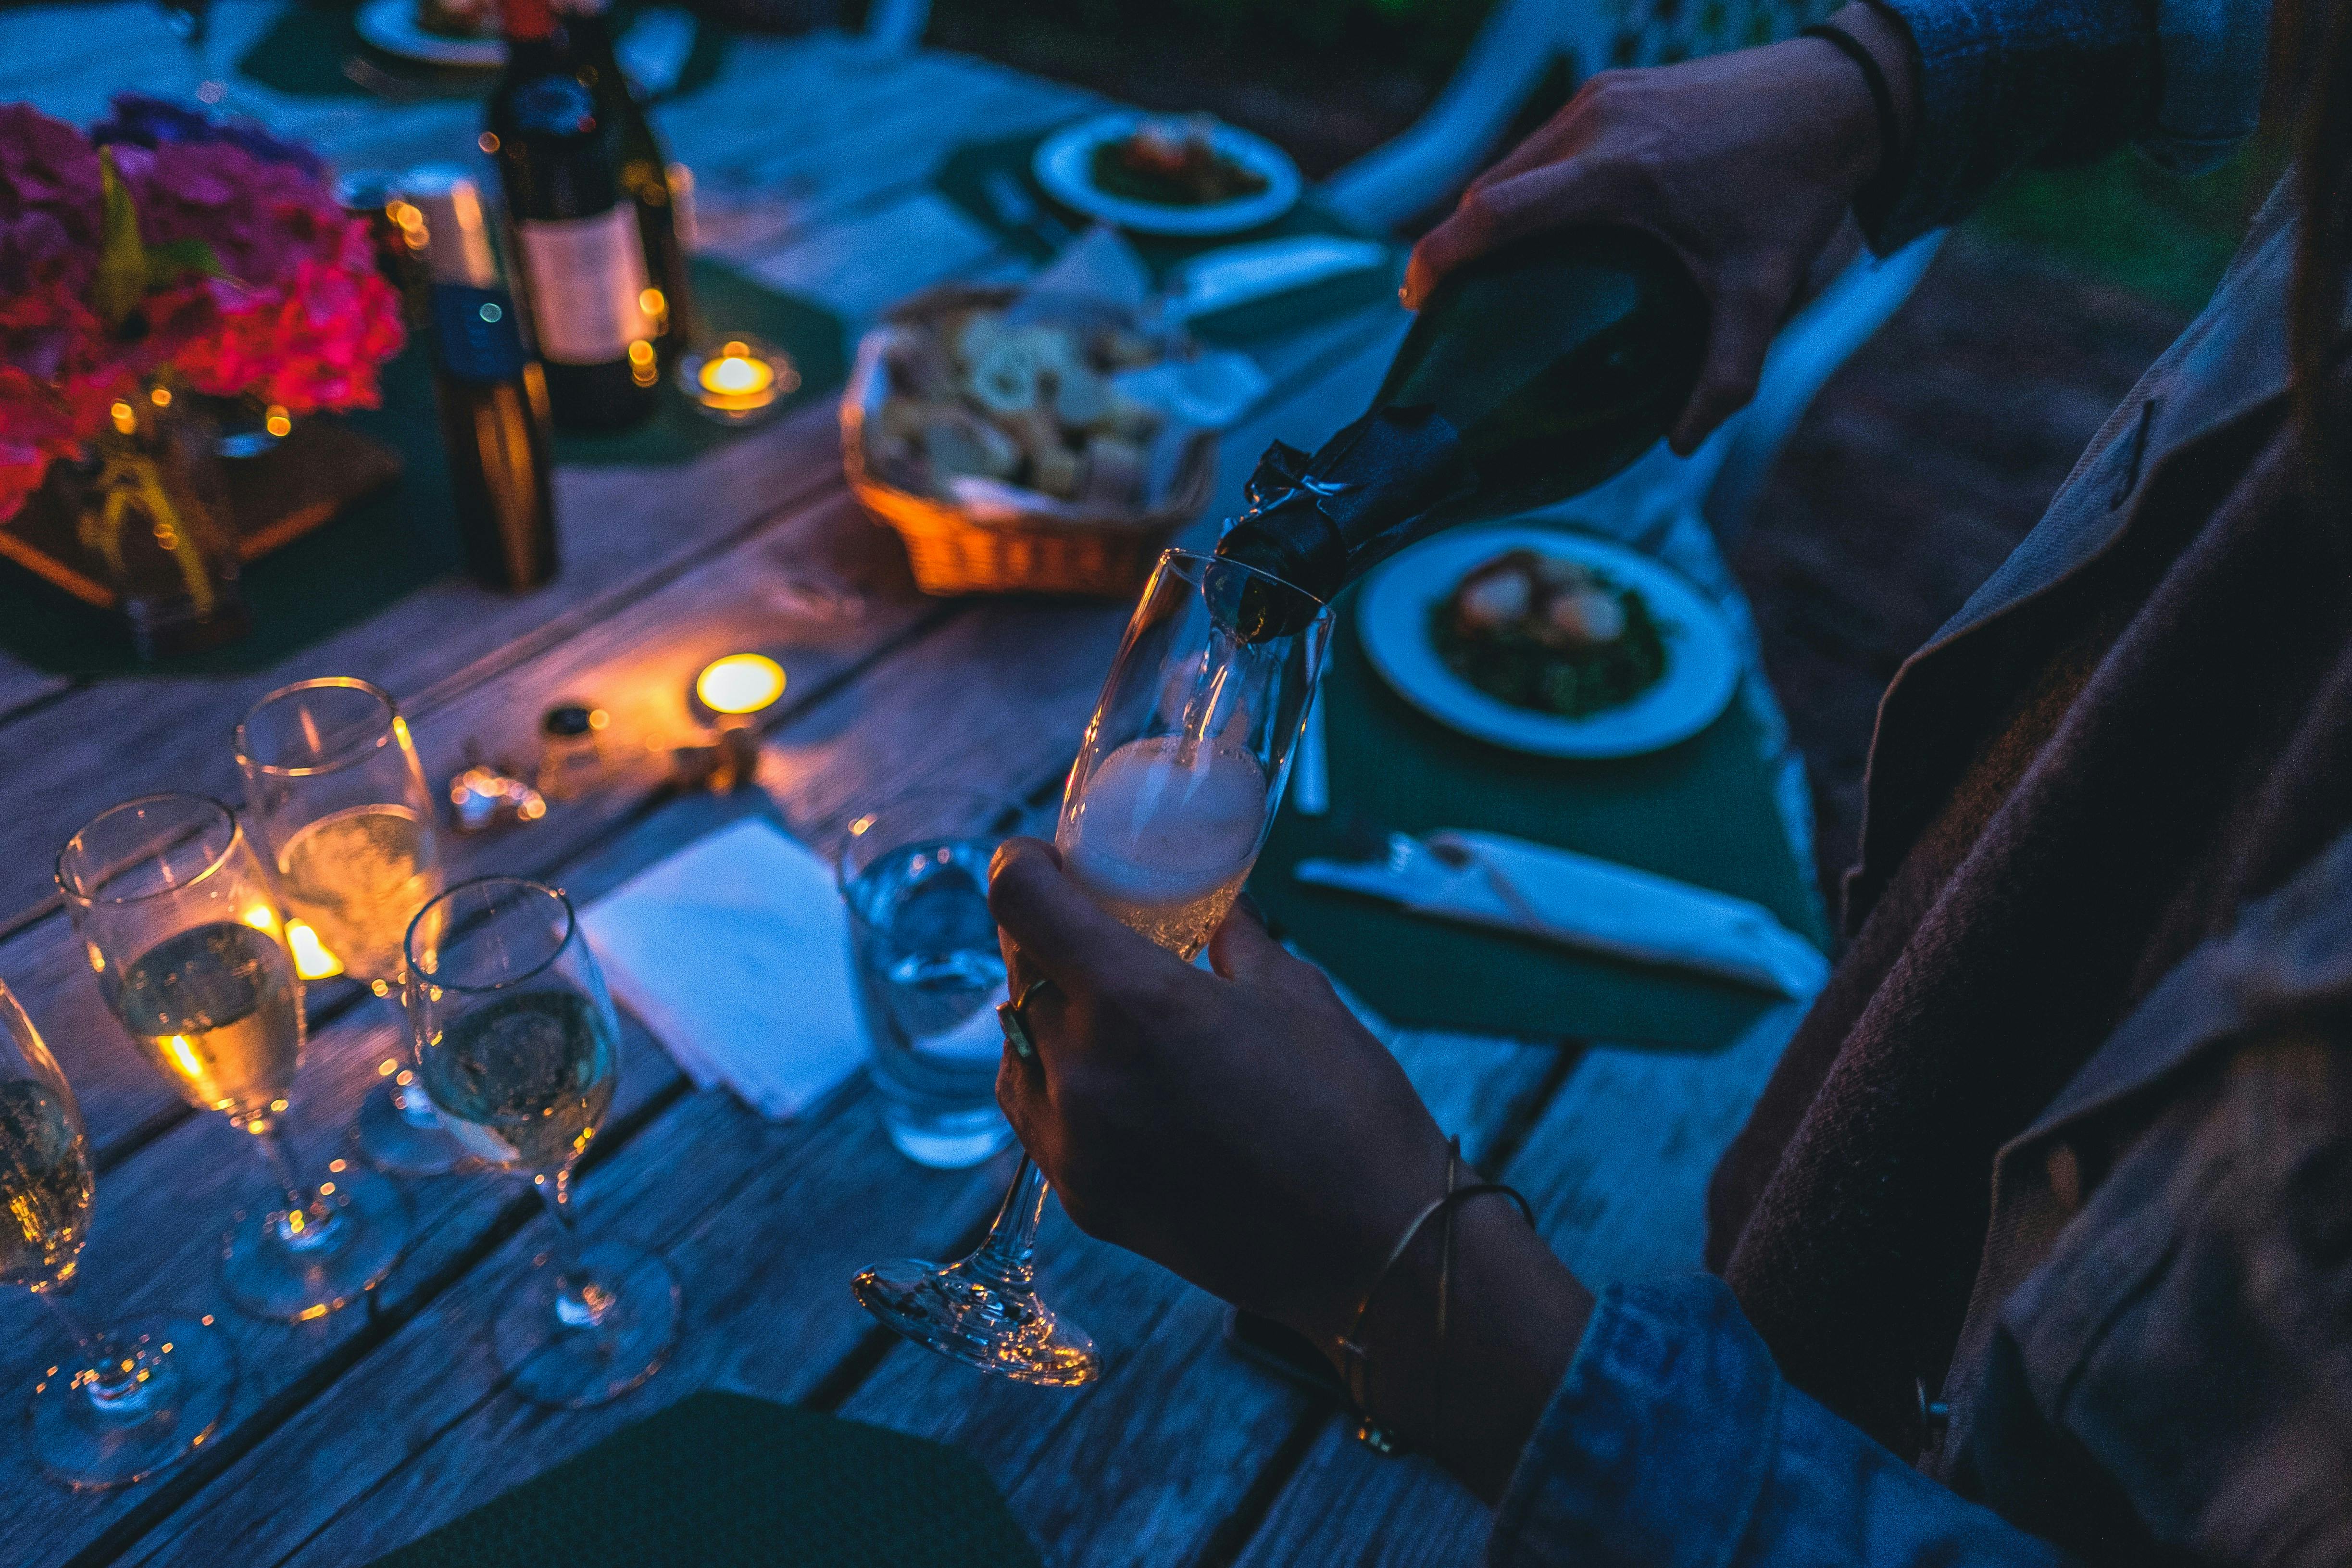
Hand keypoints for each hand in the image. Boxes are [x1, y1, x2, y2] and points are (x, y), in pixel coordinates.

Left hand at [988, 836, 1454, 1344]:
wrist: (1373, 1247)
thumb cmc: (1348, 1109)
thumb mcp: (1294, 991)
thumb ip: (1228, 938)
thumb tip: (1207, 907)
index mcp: (1135, 1001)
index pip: (1020, 901)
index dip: (1019, 863)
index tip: (1038, 857)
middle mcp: (1084, 1071)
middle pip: (1016, 970)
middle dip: (1043, 936)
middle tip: (1085, 924)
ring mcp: (1075, 1144)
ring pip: (1014, 1044)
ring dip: (1044, 1011)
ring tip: (1102, 1004)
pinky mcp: (1083, 1197)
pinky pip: (1034, 1114)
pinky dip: (1053, 1079)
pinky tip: (1106, 1070)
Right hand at [1402, 3, 1917, 452]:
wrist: (1840, 94)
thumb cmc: (1796, 191)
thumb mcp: (1764, 292)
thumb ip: (1724, 374)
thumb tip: (1682, 445)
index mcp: (1615, 173)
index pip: (1494, 213)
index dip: (1438, 256)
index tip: (1411, 297)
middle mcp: (1595, 123)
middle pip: (1491, 186)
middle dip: (1453, 241)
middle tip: (1435, 299)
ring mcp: (1603, 97)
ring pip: (1515, 159)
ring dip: (1489, 210)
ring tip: (1479, 265)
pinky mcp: (1615, 86)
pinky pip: (1547, 140)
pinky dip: (1527, 183)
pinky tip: (1538, 222)